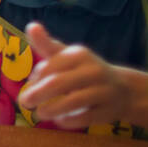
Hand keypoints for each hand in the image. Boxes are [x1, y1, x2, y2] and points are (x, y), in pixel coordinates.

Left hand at [18, 22, 133, 128]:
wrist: (122, 90)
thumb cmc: (83, 71)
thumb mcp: (65, 55)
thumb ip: (45, 44)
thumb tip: (31, 26)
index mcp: (79, 54)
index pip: (50, 66)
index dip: (36, 77)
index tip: (30, 84)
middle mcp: (93, 71)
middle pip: (58, 84)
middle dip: (37, 94)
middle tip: (25, 102)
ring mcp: (103, 91)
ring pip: (73, 102)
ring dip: (51, 110)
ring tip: (40, 113)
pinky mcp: (108, 111)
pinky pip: (85, 118)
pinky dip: (68, 120)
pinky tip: (59, 120)